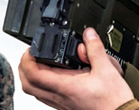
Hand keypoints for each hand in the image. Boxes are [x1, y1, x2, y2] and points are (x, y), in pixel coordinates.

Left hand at [19, 27, 133, 109]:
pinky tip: (54, 76)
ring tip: (41, 63)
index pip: (34, 74)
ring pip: (35, 92)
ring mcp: (61, 103)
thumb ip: (95, 50)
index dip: (27, 60)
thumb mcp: (107, 69)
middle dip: (24, 67)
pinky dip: (43, 84)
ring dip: (32, 77)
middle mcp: (59, 97)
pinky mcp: (66, 106)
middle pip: (28, 85)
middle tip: (32, 55)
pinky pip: (46, 96)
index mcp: (65, 87)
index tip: (32, 49)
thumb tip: (88, 35)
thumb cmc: (113, 99)